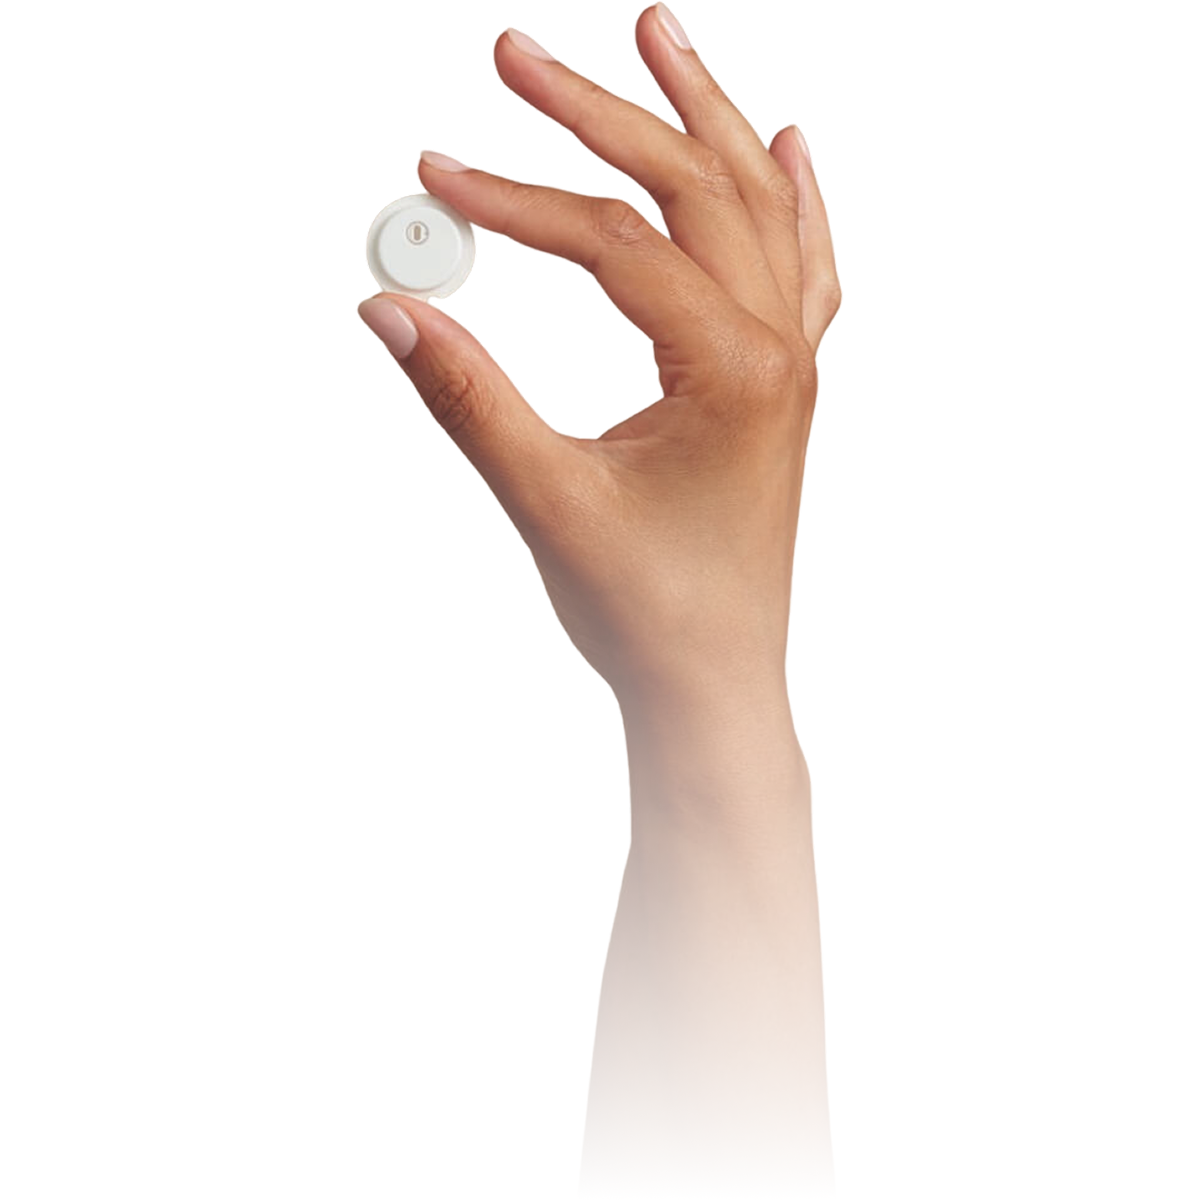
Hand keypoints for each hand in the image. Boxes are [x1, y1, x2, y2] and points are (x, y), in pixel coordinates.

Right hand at [359, 7, 839, 715]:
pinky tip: (787, 145)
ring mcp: (787, 363)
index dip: (517, 204)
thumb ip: (469, 399)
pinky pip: (800, 266)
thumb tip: (390, 308)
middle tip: (517, 53)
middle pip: (694, 190)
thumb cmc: (648, 611)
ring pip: (753, 207)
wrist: (715, 681)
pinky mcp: (777, 386)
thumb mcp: (548, 502)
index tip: (434, 180)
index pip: (617, 246)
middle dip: (603, 114)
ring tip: (655, 33)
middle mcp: (776, 350)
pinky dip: (791, 198)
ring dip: (703, 116)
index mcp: (734, 371)